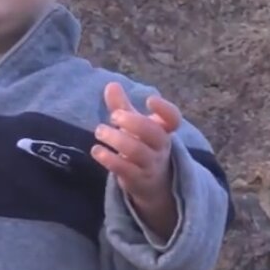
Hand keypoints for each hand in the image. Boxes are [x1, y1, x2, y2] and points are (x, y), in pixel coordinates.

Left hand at [92, 82, 182, 235]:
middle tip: (114, 116)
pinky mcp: (137, 180)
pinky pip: (125, 169)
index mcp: (163, 130)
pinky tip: (96, 151)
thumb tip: (111, 84)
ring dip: (117, 139)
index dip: (164, 109)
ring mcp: (150, 165)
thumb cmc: (142, 147)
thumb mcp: (133, 126)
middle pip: (155, 134)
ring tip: (99, 131)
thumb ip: (122, 106)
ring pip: (138, 151)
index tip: (149, 100)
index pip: (173, 119)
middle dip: (134, 122)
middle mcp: (160, 147)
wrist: (153, 185)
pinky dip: (110, 159)